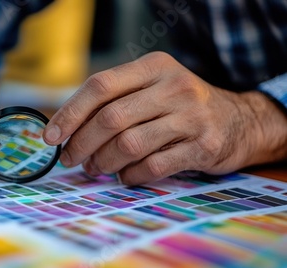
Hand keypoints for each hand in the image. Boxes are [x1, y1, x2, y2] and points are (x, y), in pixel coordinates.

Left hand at [44, 52, 286, 184]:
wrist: (240, 121)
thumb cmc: (181, 106)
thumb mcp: (152, 88)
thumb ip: (114, 101)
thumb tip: (66, 130)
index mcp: (154, 67)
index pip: (100, 86)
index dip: (70, 113)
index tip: (50, 136)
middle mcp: (174, 87)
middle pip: (111, 118)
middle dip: (82, 143)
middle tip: (70, 159)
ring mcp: (191, 117)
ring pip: (128, 145)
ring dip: (104, 162)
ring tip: (96, 168)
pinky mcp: (203, 147)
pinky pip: (151, 167)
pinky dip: (130, 176)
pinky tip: (124, 176)